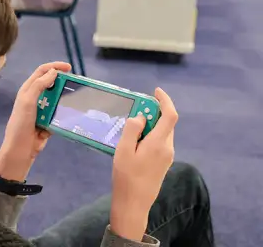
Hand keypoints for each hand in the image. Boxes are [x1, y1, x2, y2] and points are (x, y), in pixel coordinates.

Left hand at [0, 62, 70, 181]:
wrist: (20, 150)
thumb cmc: (21, 123)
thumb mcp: (28, 101)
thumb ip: (39, 85)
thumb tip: (54, 71)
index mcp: (27, 90)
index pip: (41, 72)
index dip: (54, 66)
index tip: (69, 68)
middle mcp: (34, 98)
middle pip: (51, 84)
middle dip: (63, 82)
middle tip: (77, 84)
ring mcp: (42, 110)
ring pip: (57, 99)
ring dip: (65, 98)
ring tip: (79, 98)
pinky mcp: (48, 122)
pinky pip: (59, 114)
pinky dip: (65, 113)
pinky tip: (75, 113)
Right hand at [110, 88, 178, 240]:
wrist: (134, 203)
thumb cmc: (126, 176)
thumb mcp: (123, 150)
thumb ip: (132, 129)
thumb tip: (141, 117)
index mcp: (159, 143)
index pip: (170, 116)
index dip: (165, 101)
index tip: (155, 91)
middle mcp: (167, 148)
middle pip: (166, 123)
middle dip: (153, 112)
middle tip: (135, 110)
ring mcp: (166, 157)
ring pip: (162, 133)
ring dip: (150, 125)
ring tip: (130, 127)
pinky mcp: (163, 163)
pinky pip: (159, 142)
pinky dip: (149, 135)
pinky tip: (134, 142)